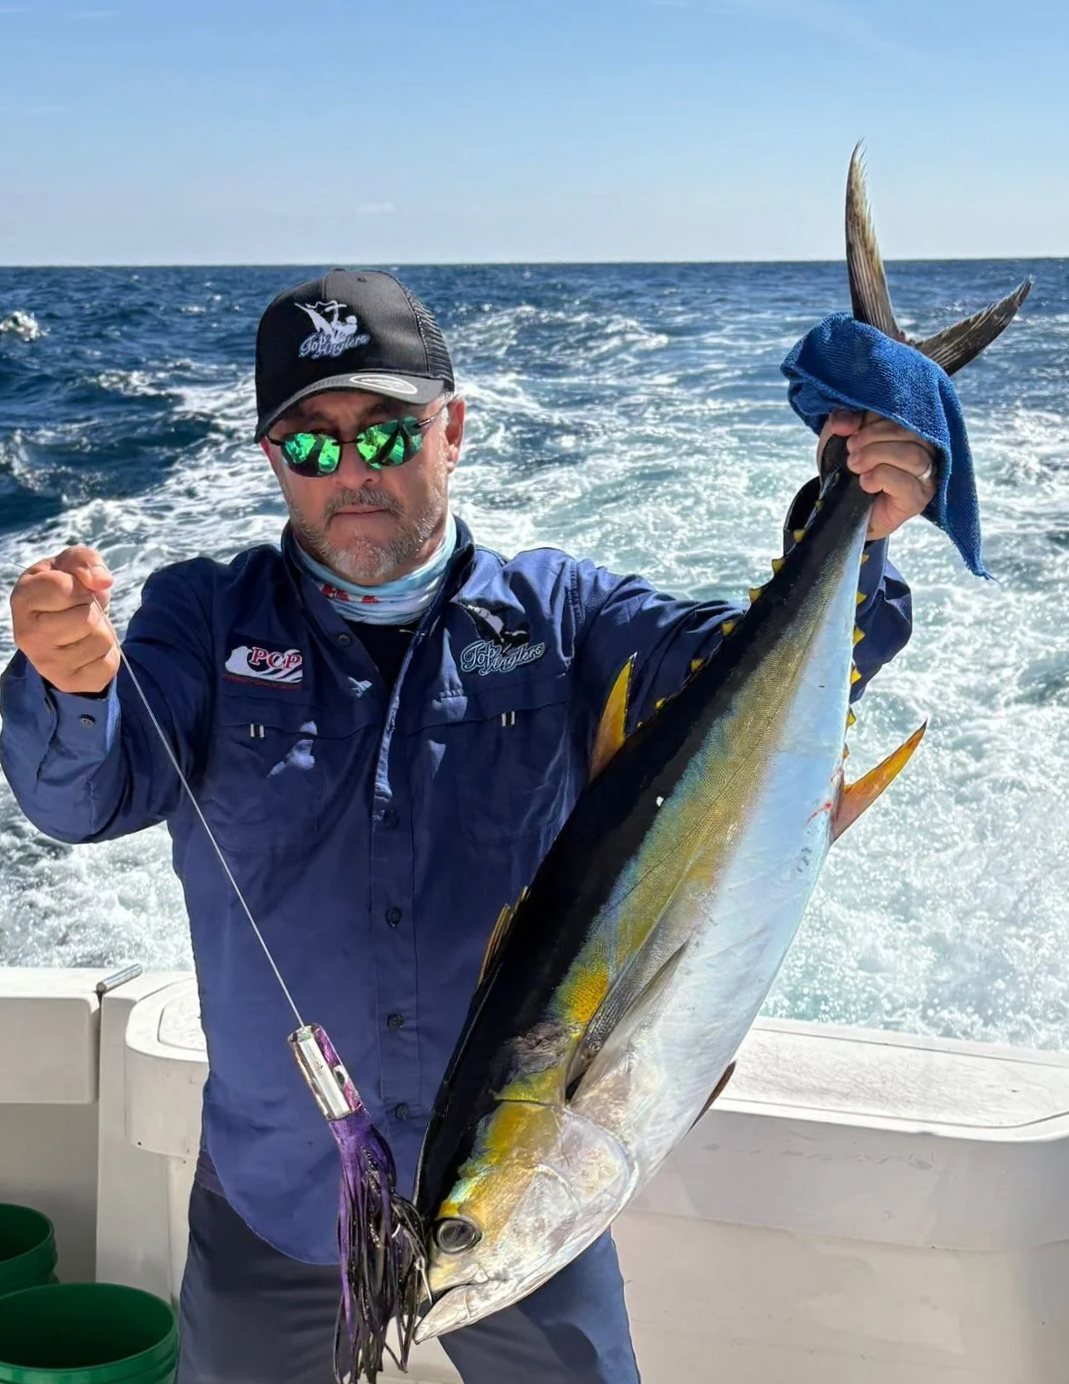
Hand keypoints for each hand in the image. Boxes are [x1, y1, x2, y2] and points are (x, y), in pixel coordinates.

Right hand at [10, 546, 118, 694]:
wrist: (63, 631)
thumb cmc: (67, 590)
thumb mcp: (72, 564)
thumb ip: (85, 560)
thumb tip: (101, 581)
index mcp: (22, 599)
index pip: (64, 588)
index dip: (80, 586)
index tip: (72, 590)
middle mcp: (27, 634)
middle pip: (87, 617)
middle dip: (93, 610)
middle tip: (79, 612)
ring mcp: (45, 662)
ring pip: (101, 640)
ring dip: (102, 631)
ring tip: (83, 630)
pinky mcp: (66, 681)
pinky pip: (108, 665)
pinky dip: (107, 655)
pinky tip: (88, 650)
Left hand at [817, 409, 936, 541]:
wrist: (841, 510)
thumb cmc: (847, 471)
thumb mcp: (839, 437)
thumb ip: (844, 421)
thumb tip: (843, 423)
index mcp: (911, 430)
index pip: (904, 413)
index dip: (874, 418)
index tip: (850, 431)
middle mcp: (926, 451)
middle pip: (911, 433)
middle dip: (872, 437)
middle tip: (851, 450)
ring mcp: (925, 477)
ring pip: (913, 456)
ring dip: (876, 456)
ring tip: (855, 466)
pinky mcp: (917, 500)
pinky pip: (906, 482)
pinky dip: (880, 477)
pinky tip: (865, 483)